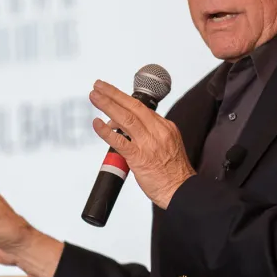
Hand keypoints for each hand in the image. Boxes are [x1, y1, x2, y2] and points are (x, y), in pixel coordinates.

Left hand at [89, 80, 194, 208]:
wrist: (181, 190)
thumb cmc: (174, 173)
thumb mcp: (169, 146)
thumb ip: (150, 135)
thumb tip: (125, 130)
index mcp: (166, 128)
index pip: (142, 108)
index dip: (123, 99)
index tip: (112, 93)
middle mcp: (158, 132)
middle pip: (133, 107)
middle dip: (113, 94)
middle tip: (99, 86)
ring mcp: (148, 144)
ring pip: (125, 118)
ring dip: (107, 105)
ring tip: (95, 96)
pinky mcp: (139, 158)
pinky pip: (120, 141)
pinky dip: (106, 131)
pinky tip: (97, 124)